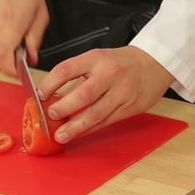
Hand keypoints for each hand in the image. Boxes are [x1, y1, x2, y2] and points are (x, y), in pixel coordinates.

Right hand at [0, 0, 48, 75]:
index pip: (5, 62)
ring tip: (17, 33)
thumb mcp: (39, 13)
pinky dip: (0, 41)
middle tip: (24, 54)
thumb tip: (32, 57)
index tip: (23, 72)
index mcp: (9, 25)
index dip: (14, 72)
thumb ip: (35, 39)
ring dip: (7, 50)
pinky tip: (8, 27)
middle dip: (11, 63)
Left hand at [37, 46, 175, 143]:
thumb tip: (52, 96)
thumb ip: (76, 76)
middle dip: (64, 108)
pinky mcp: (130, 108)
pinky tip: (79, 133)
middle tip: (50, 116)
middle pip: (83, 94)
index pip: (67, 69)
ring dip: (75, 127)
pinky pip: (106, 121)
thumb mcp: (97, 59)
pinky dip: (90, 129)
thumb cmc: (120, 62)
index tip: (40, 94)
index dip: (50, 83)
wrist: (155, 63)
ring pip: (96, 113)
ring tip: (60, 135)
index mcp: (96, 58)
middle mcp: (109, 74)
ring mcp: (122, 92)